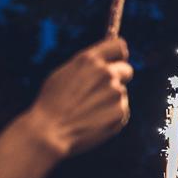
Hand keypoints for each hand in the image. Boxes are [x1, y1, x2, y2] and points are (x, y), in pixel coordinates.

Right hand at [29, 37, 132, 157]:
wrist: (50, 131)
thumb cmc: (51, 103)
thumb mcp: (63, 74)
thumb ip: (86, 66)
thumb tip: (101, 62)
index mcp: (89, 60)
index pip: (119, 46)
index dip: (118, 55)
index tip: (116, 61)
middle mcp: (106, 72)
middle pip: (127, 70)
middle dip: (119, 78)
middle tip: (101, 92)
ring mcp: (115, 92)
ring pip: (120, 93)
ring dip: (110, 100)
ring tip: (89, 111)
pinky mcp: (120, 112)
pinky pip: (121, 110)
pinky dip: (111, 116)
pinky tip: (94, 121)